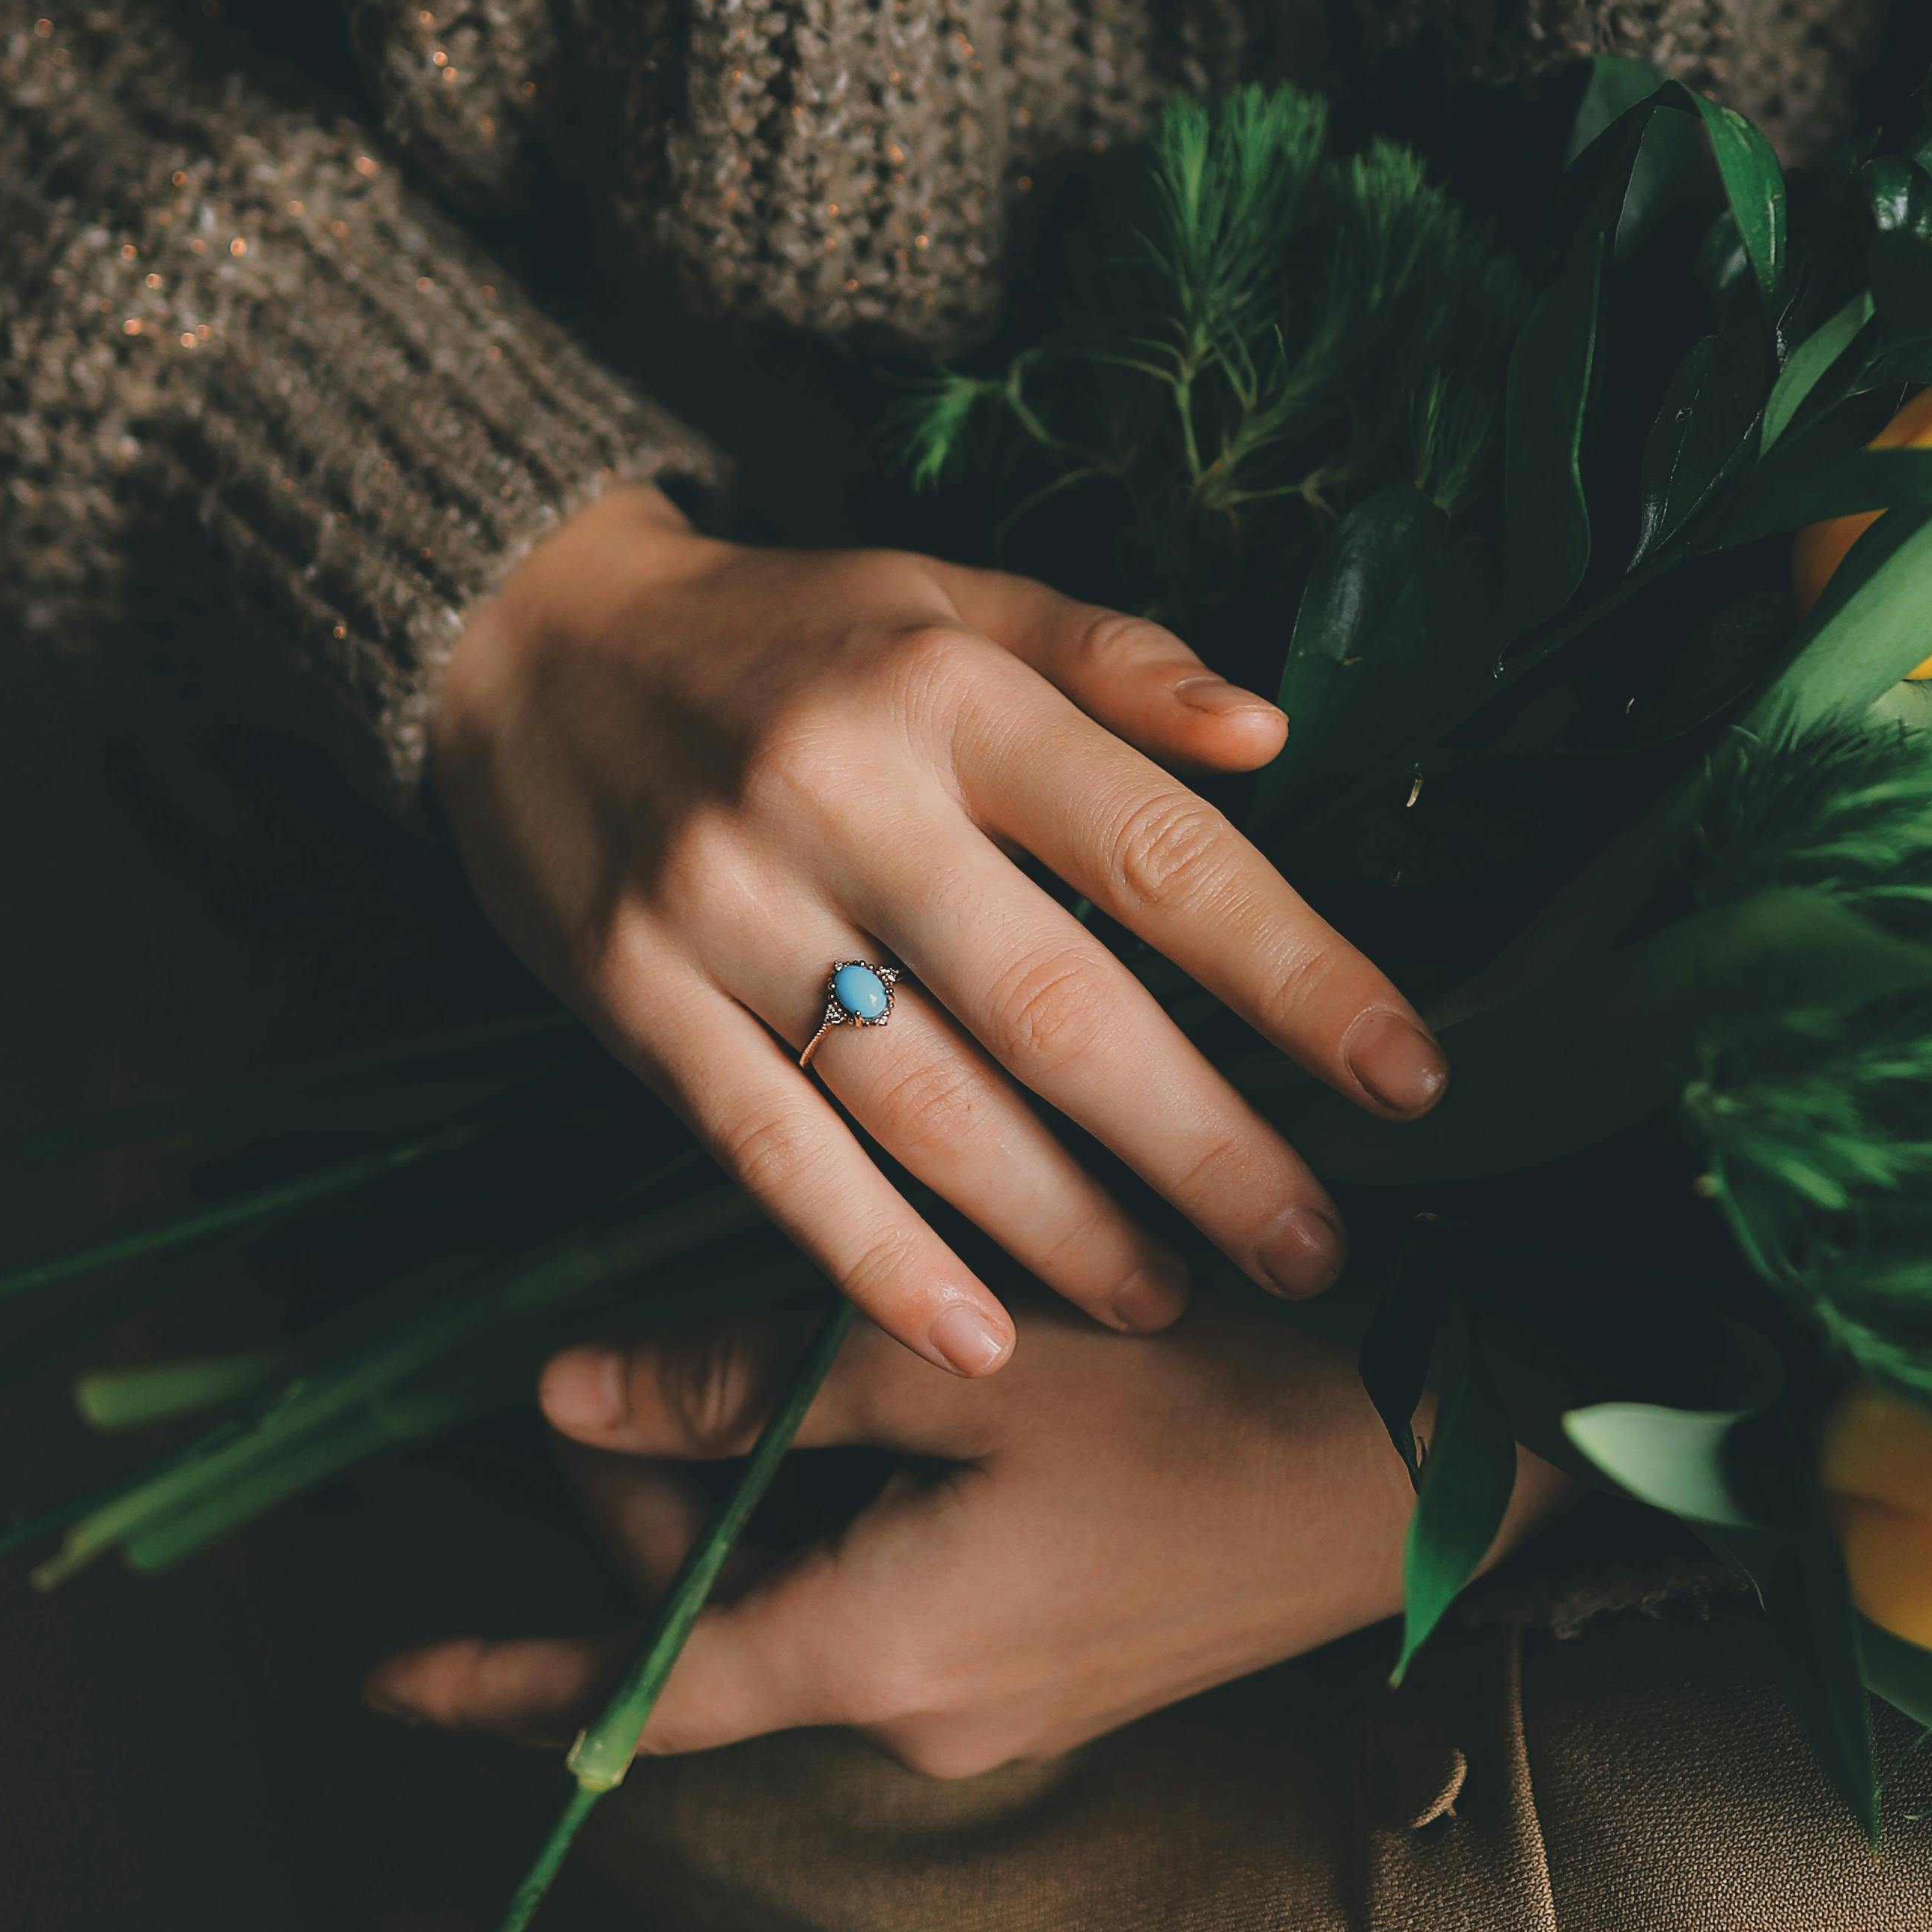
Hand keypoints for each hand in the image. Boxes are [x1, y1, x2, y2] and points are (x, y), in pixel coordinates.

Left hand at [362, 1300, 1566, 1777]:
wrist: (1451, 1455)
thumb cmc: (1215, 1384)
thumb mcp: (963, 1353)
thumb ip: (745, 1380)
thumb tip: (562, 1399)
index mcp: (878, 1658)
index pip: (633, 1702)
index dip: (500, 1686)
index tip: (377, 1676)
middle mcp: (928, 1718)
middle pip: (724, 1619)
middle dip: (659, 1501)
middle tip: (633, 1354)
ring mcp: (1010, 1701)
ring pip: (819, 1592)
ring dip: (773, 1484)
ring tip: (779, 1343)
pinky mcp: (1077, 1659)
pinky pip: (909, 1594)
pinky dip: (865, 1502)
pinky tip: (900, 1385)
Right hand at [427, 486, 1449, 1381]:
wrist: (524, 642)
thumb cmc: (792, 636)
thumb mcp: (952, 596)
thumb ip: (1116, 661)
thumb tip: (1275, 735)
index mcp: (951, 693)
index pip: (1161, 851)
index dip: (1296, 974)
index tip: (1408, 1078)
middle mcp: (843, 800)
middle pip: (1061, 1005)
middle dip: (1205, 1145)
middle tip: (1315, 1245)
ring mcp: (727, 908)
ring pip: (925, 1103)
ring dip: (1064, 1224)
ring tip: (1174, 1297)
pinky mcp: (634, 1000)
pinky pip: (772, 1155)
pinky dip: (877, 1261)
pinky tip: (978, 1335)